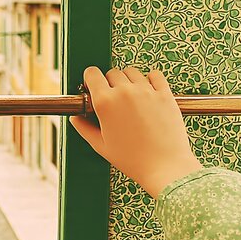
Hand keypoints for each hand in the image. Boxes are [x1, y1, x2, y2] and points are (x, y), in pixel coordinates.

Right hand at [70, 66, 201, 197]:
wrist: (165, 167)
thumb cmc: (132, 159)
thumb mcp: (101, 146)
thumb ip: (84, 128)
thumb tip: (75, 118)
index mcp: (105, 102)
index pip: (92, 73)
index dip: (90, 79)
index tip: (93, 87)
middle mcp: (125, 92)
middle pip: (112, 73)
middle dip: (109, 83)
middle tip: (112, 99)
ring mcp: (146, 91)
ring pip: (132, 72)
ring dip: (128, 80)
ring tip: (130, 96)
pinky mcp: (164, 94)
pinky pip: (155, 75)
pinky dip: (150, 79)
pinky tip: (147, 91)